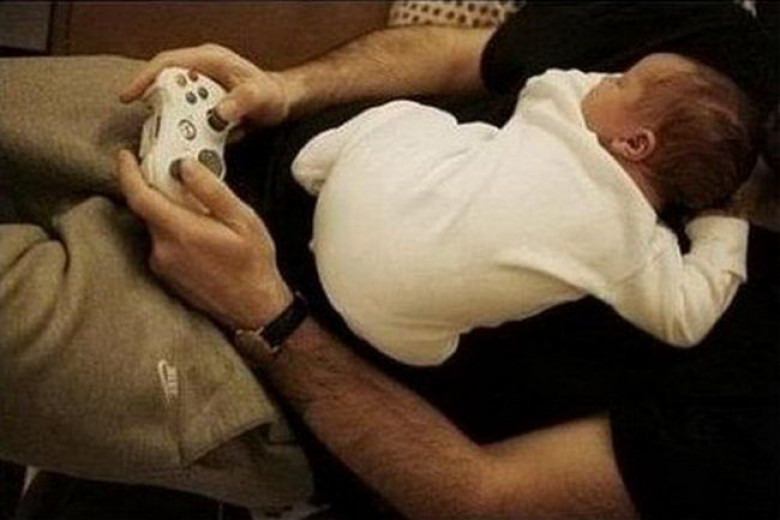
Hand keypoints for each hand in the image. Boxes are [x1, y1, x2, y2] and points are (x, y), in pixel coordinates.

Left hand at [115, 150, 291, 328]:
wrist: (255, 309)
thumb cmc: (253, 264)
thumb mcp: (242, 219)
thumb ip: (211, 190)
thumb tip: (185, 166)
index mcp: (180, 232)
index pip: (139, 196)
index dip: (127, 172)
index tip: (125, 155)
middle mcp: (163, 250)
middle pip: (148, 209)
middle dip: (158, 189)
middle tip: (178, 174)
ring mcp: (163, 265)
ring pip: (157, 226)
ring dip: (170, 211)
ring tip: (200, 209)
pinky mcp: (167, 275)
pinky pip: (163, 243)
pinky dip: (174, 229)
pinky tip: (200, 233)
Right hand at [120, 44, 291, 126]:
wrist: (283, 104)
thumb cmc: (272, 94)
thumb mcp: (262, 96)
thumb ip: (243, 101)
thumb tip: (219, 113)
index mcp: (209, 60)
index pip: (168, 63)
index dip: (145, 78)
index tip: (129, 96)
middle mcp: (201, 72)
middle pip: (166, 85)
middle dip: (156, 106)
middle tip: (153, 127)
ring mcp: (201, 89)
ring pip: (175, 104)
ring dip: (171, 122)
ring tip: (171, 139)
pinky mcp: (204, 105)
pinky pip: (186, 116)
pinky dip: (184, 129)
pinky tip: (185, 144)